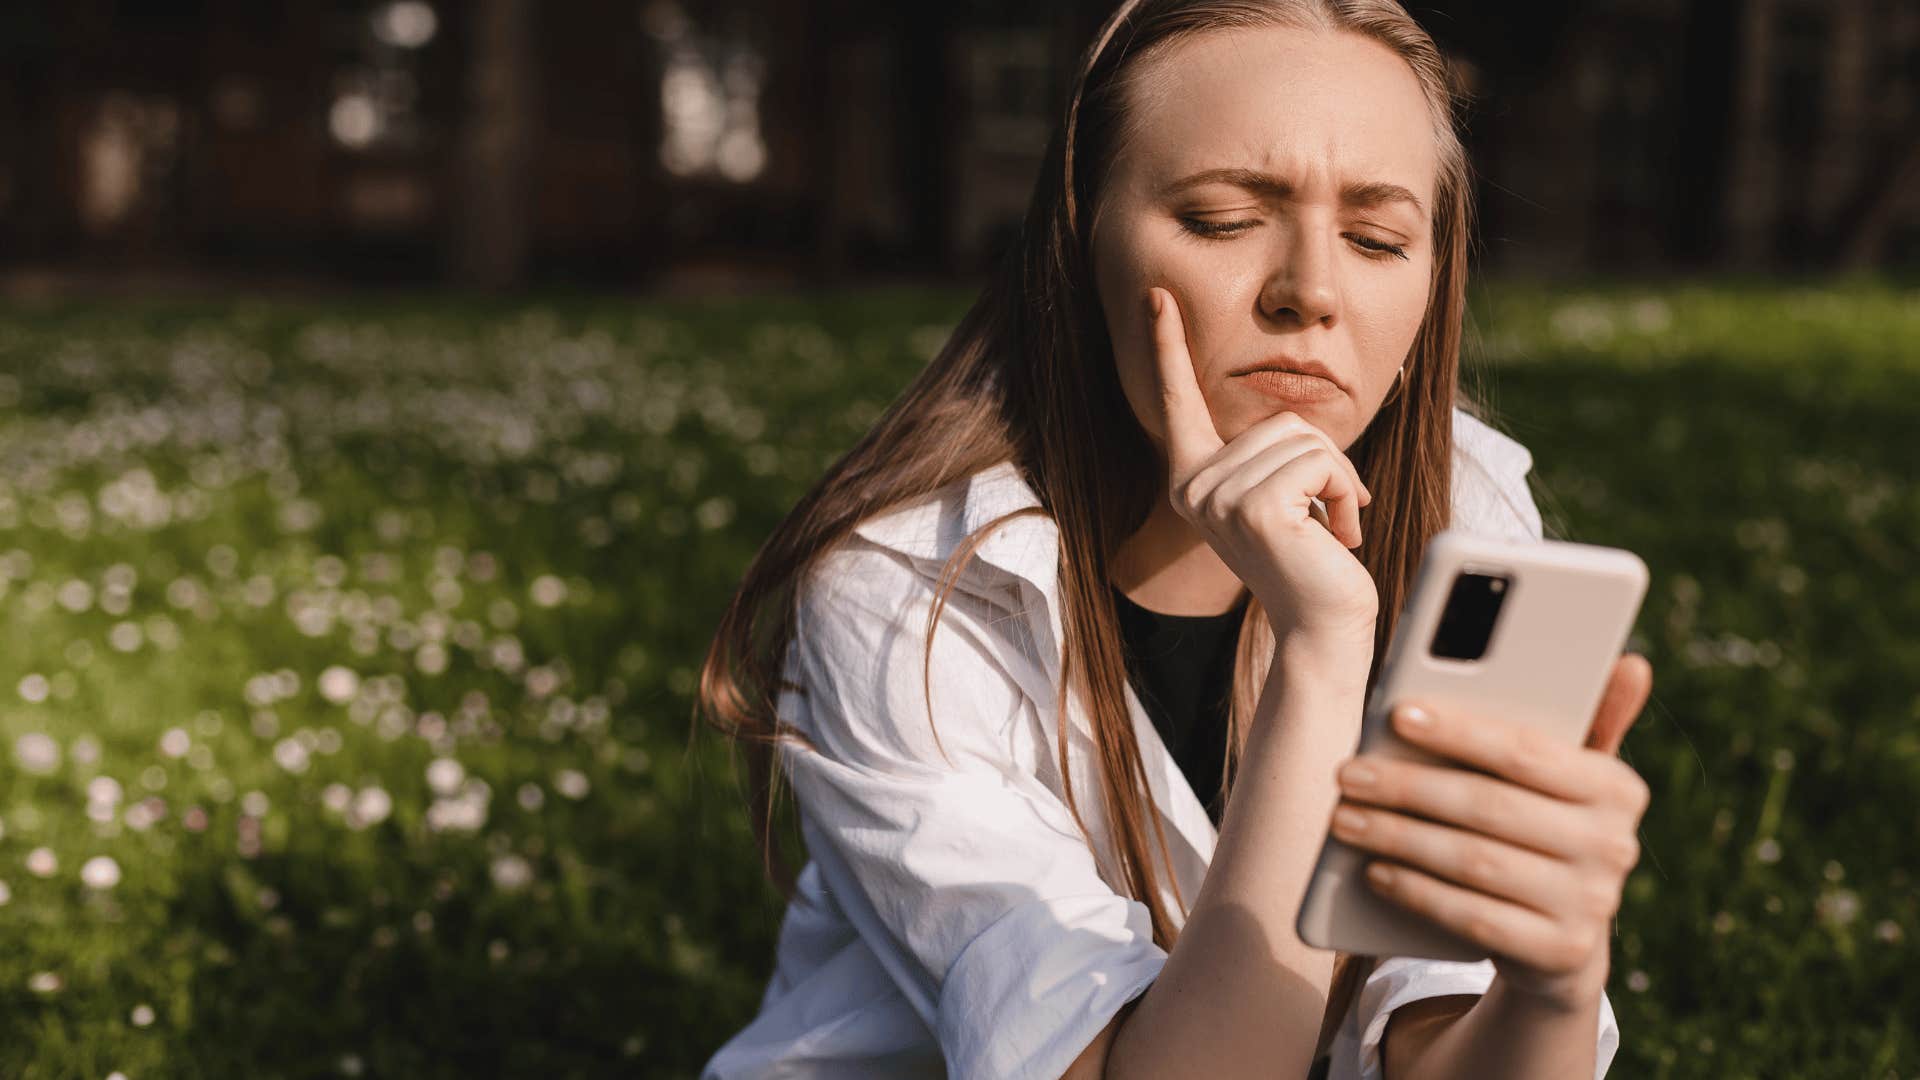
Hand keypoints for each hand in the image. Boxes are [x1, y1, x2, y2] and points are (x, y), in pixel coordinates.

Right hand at [1146, 286, 1377, 650]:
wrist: (1322, 626)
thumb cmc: (1312, 564)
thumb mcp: (1284, 496)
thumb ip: (1274, 456)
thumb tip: (1296, 428)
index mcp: (1193, 479)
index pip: (1179, 402)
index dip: (1168, 346)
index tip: (1157, 296)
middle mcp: (1193, 486)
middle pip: (1279, 420)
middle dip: (1324, 461)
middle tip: (1328, 516)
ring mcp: (1218, 497)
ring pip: (1304, 439)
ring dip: (1337, 481)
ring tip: (1331, 529)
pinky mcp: (1254, 507)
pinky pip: (1319, 463)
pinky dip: (1344, 494)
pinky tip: (1337, 536)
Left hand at [1326, 653, 1654, 1009]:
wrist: (1560, 943)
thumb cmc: (1544, 831)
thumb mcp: (1565, 780)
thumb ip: (1581, 720)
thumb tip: (1631, 662)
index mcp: (1618, 787)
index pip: (1527, 751)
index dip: (1459, 731)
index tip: (1397, 714)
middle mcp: (1615, 845)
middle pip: (1489, 806)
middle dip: (1408, 787)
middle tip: (1348, 774)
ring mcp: (1592, 904)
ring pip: (1475, 861)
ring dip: (1399, 838)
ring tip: (1346, 819)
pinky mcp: (1561, 953)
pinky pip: (1474, 917)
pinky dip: (1417, 892)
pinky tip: (1375, 871)